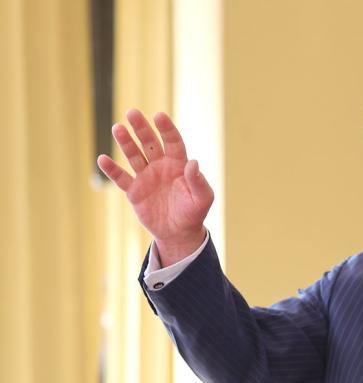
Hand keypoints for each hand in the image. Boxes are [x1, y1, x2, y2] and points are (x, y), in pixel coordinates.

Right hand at [97, 109, 213, 262]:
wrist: (179, 233)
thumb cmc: (194, 213)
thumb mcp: (202, 199)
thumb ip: (198, 181)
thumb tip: (193, 162)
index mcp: (178, 165)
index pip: (172, 142)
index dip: (166, 129)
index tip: (159, 116)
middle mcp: (160, 167)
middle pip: (149, 143)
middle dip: (141, 128)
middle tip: (132, 113)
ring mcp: (146, 177)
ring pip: (134, 156)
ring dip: (125, 143)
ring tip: (118, 128)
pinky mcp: (134, 191)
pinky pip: (121, 178)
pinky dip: (112, 169)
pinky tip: (103, 159)